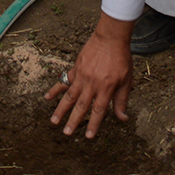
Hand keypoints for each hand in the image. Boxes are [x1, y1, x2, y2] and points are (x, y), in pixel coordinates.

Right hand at [45, 14, 134, 137]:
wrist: (110, 38)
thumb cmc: (121, 60)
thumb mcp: (127, 81)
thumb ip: (122, 100)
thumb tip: (123, 118)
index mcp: (106, 88)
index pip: (99, 110)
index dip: (94, 124)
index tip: (88, 136)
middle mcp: (92, 84)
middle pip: (81, 106)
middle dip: (73, 120)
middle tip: (66, 132)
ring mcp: (82, 76)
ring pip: (70, 96)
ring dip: (61, 109)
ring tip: (54, 121)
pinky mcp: (76, 69)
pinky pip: (64, 81)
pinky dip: (56, 89)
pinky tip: (47, 97)